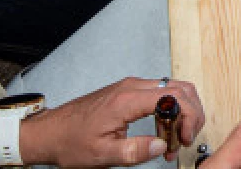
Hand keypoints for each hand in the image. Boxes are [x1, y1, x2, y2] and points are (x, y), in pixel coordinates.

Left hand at [20, 77, 203, 166]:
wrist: (48, 132)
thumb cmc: (69, 141)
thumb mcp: (102, 154)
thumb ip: (135, 151)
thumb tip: (162, 146)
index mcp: (127, 100)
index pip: (175, 97)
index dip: (188, 117)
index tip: (184, 139)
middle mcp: (132, 87)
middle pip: (181, 88)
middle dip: (192, 114)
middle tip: (185, 139)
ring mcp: (131, 86)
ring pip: (174, 88)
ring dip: (183, 111)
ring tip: (175, 137)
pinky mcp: (129, 91)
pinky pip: (161, 93)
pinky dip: (171, 109)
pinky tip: (163, 130)